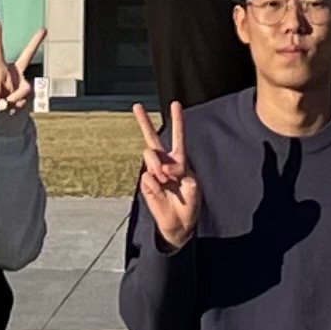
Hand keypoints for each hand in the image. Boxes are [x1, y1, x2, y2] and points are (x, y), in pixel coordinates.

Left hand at [0, 21, 45, 118]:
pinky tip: (11, 109)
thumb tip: (6, 101)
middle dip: (35, 42)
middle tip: (44, 29)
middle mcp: (14, 73)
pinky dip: (17, 107)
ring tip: (4, 106)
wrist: (1, 118)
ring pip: (24, 89)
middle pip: (27, 55)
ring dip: (13, 100)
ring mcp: (23, 82)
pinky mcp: (29, 93)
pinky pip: (25, 100)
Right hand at [132, 99, 200, 248]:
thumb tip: (165, 170)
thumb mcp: (194, 193)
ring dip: (156, 164)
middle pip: (152, 139)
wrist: (177, 225)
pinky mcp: (146, 184)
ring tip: (163, 177)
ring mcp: (154, 172)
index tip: (175, 103)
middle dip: (143, 122)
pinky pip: (148, 177)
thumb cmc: (188, 206)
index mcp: (180, 161)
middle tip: (136, 105)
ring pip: (149, 155)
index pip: (178, 137)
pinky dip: (155, 184)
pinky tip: (160, 190)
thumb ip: (184, 178)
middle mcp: (165, 163)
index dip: (177, 120)